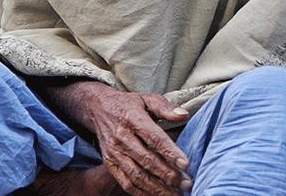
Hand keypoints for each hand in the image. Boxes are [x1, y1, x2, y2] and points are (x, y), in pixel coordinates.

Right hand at [44, 81, 191, 195]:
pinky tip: (157, 195)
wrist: (99, 108)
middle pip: (147, 160)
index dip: (170, 152)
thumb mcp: (147, 99)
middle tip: (186, 183)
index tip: (186, 164)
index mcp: (132, 118)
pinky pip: (126, 182)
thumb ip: (166, 107)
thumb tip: (184, 115)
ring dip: (157, 188)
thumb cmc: (129, 105)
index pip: (154, 138)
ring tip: (176, 194)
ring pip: (137, 175)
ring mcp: (114, 152)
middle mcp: (121, 137)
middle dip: (168, 174)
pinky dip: (142, 192)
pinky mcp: (109, 163)